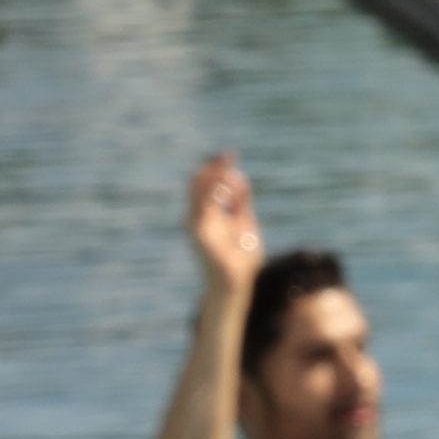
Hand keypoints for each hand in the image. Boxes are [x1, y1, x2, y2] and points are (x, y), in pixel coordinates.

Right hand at [185, 151, 264, 289]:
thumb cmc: (240, 258)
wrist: (237, 284)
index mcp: (206, 215)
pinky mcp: (199, 230)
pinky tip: (227, 181)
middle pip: (197, 182)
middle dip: (213, 166)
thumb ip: (240, 202)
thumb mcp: (243, 222)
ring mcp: (195, 223)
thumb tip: (239, 178)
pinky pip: (203, 203)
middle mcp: (196, 217)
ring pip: (198, 189)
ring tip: (227, 162)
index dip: (215, 168)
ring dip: (213, 173)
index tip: (230, 155)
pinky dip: (213, 188)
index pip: (204, 183)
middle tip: (229, 155)